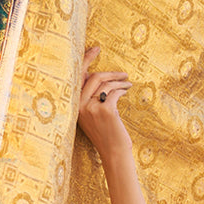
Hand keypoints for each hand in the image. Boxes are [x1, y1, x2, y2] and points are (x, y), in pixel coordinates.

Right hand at [78, 46, 131, 160]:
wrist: (114, 155)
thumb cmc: (106, 136)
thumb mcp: (93, 115)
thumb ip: (91, 97)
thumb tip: (97, 76)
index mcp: (75, 106)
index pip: (78, 77)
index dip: (87, 59)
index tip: (96, 48)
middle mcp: (80, 105)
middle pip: (95, 77)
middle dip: (111, 73)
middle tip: (123, 74)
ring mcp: (92, 108)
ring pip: (107, 84)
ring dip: (120, 82)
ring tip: (128, 84)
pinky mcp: (106, 111)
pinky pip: (115, 92)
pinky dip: (122, 89)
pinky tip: (127, 90)